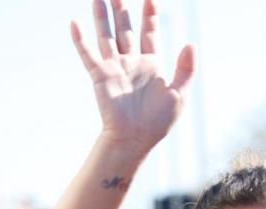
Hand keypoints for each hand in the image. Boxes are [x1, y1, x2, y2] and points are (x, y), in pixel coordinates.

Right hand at [70, 0, 194, 151]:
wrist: (136, 139)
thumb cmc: (158, 122)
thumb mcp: (179, 95)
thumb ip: (186, 69)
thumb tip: (191, 43)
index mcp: (151, 64)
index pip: (149, 33)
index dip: (150, 15)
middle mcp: (131, 62)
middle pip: (125, 28)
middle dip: (123, 8)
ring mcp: (115, 67)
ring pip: (107, 35)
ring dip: (102, 15)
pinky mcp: (100, 76)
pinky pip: (88, 54)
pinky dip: (81, 40)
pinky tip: (75, 23)